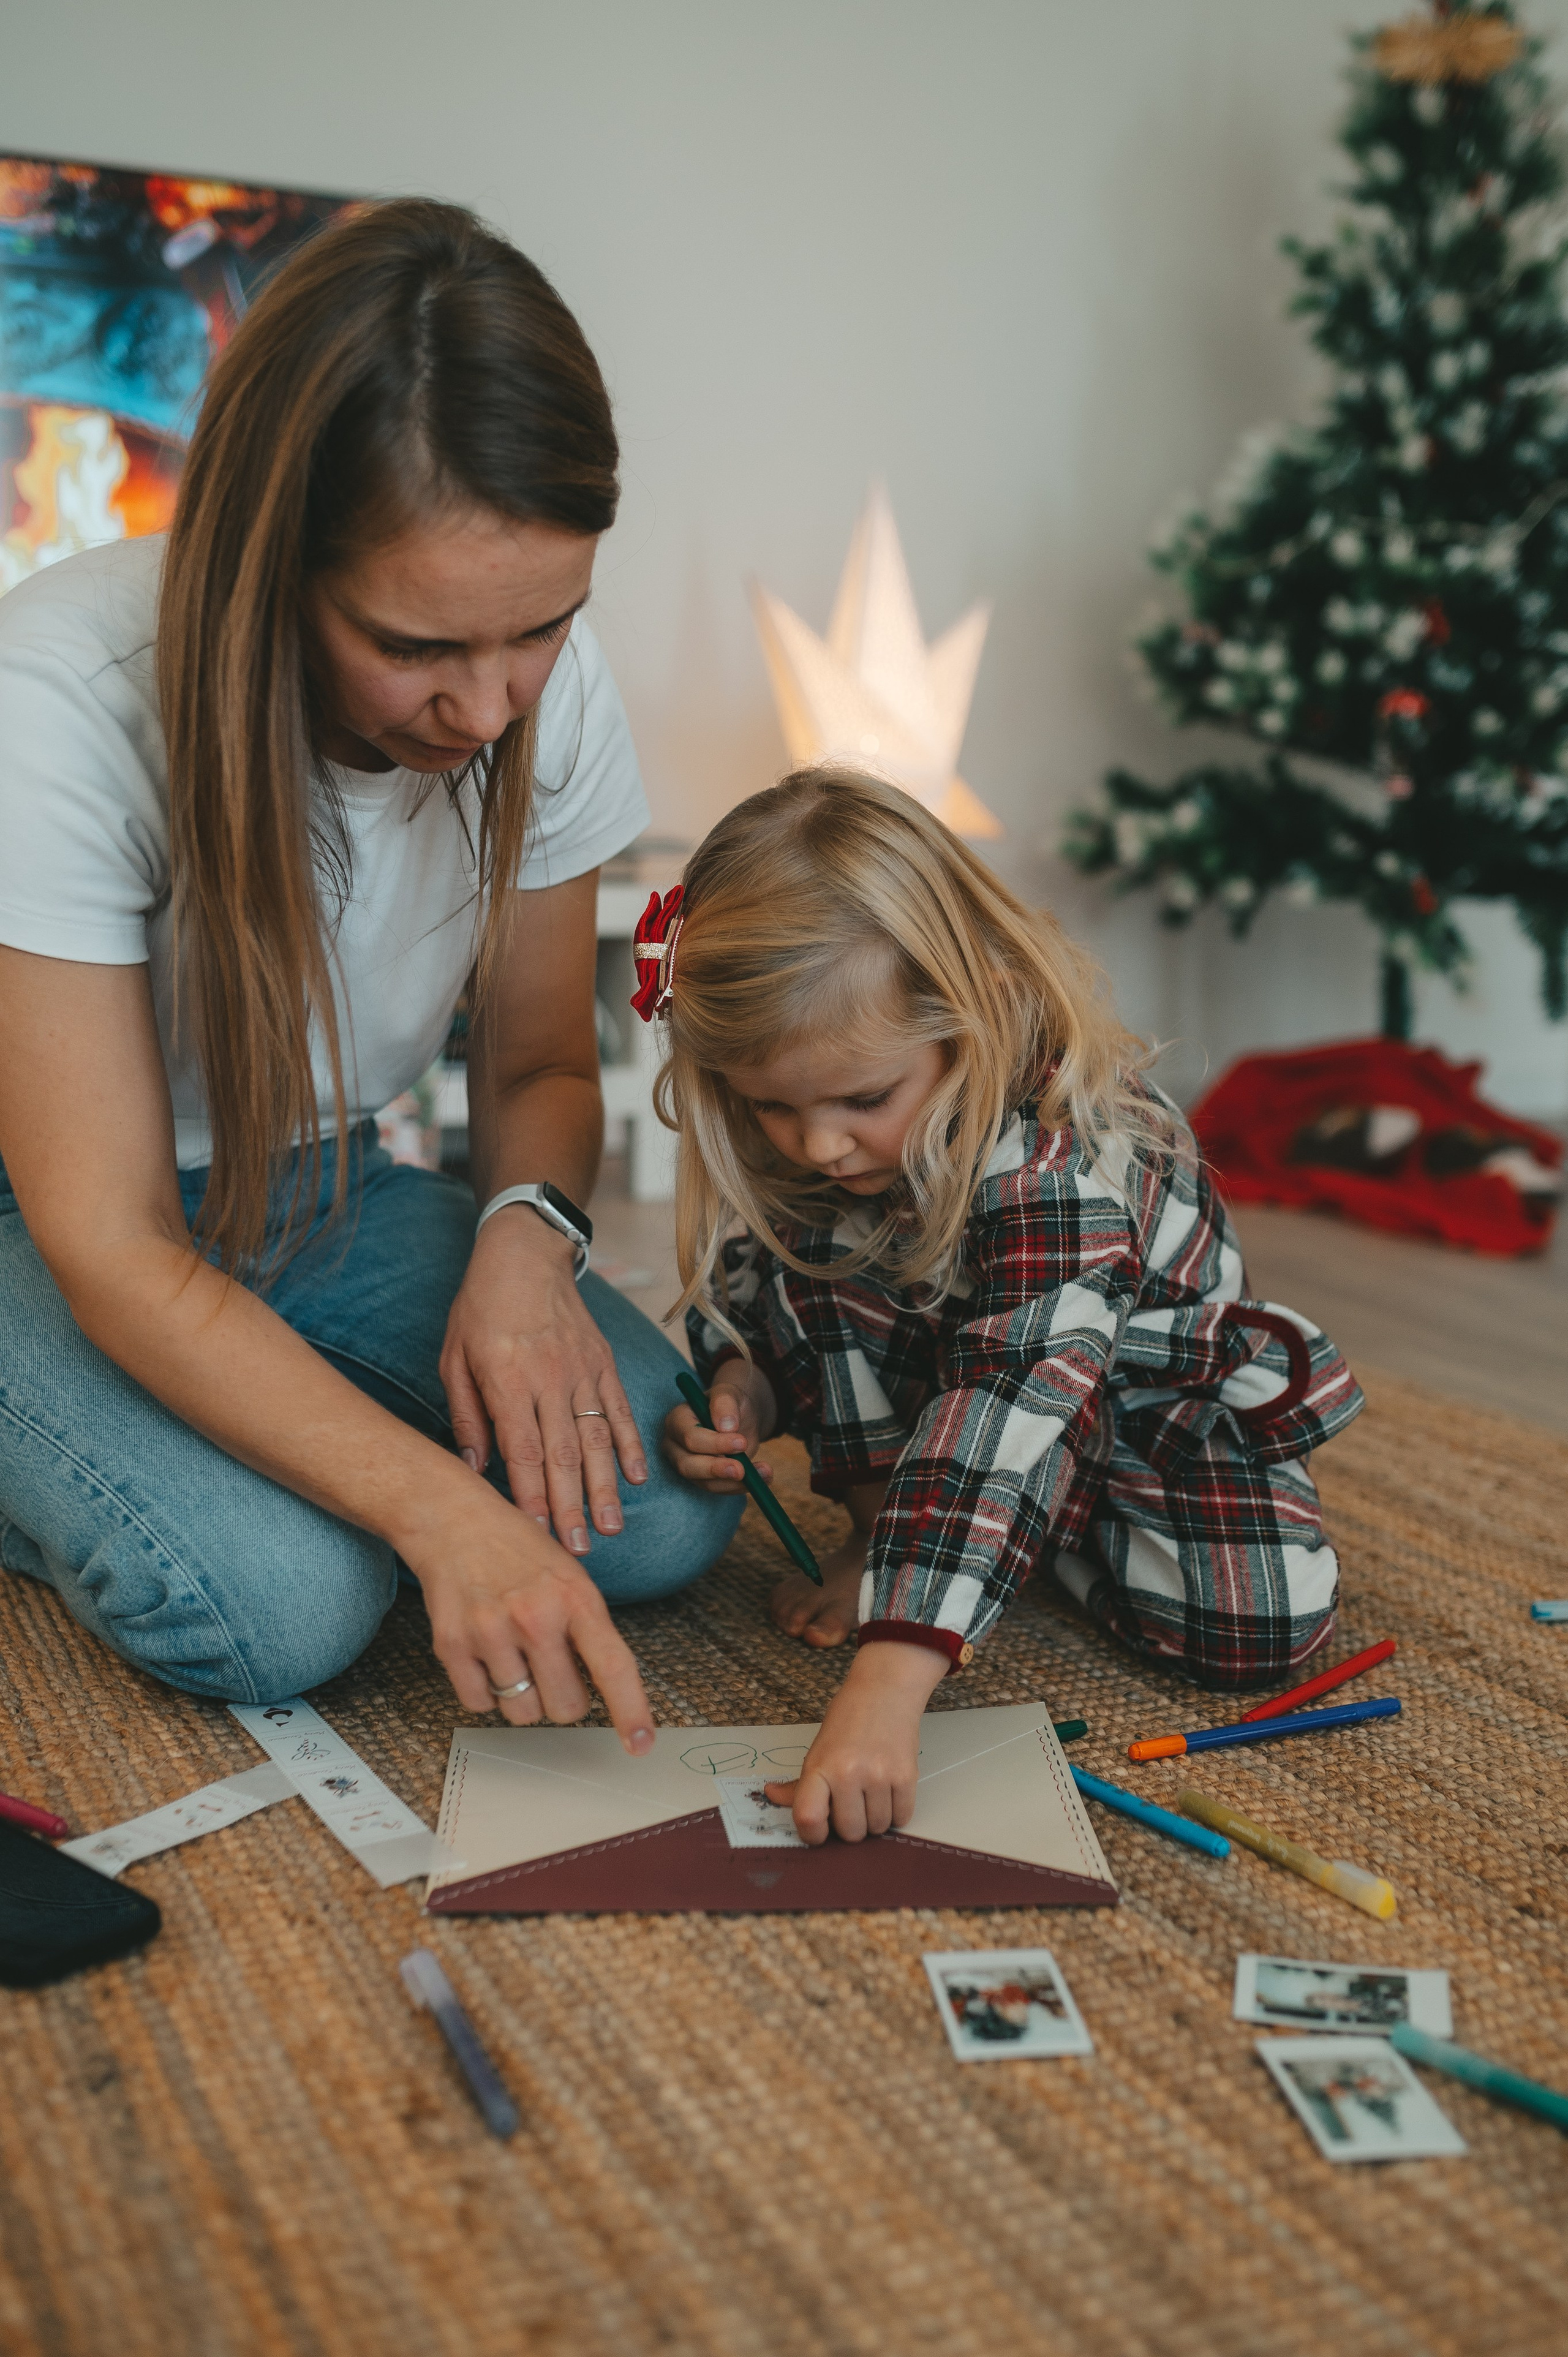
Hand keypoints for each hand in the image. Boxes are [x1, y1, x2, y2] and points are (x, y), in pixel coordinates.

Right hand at [402, 1472, 654, 1745]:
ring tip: (514, 1655)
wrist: (453, 1520)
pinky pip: (479, 1704)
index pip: (613, 1667)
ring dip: (523, 1696)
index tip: (641, 1744)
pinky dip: (485, 1691)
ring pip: (523, 1711)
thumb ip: (588, 1627)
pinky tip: (485, 1655)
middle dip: (565, 1700)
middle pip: (566, 1707)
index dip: (631, 1711)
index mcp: (575, 1598)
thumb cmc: (516, 1547)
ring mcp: (491, 1634)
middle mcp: (536, 1618)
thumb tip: (605, 1687)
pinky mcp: (452, 1646)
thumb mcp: (569, 1575)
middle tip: (553, 1668)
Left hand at [440, 1210, 646, 1556]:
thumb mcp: (454, 1357)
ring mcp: (582, 1370)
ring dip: (605, 1488)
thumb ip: (466, 1415)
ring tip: (611, 1527)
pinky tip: (637, 1478)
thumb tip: (475, 1468)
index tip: (538, 1536)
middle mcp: (549, 1378)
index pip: (524, 1451)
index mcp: (507, 1380)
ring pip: (597, 1439)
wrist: (525, 1252)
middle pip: (564, 1455)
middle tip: (579, 1550)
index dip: (533, 1497)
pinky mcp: (603, 1362)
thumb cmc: (480, 1307)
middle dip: (572, 1508)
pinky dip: (631, 1445)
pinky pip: (620, 1410)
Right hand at [662, 1363, 776, 1493]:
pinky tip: (763, 1478)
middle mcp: (676, 1446)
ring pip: (704, 1483)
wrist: (738, 1417)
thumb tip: (727, 1426)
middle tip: (742, 1470)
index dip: (714, 1443)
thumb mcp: (729, 1393)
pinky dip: (741, 1486)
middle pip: (688, 1465)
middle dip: (716, 1469)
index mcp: (677, 1421)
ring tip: (765, 1473)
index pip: (690, 1437)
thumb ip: (724, 1403)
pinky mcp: (703, 1479)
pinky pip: (719, 1488)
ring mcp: (688, 1465)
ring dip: (734, 1483)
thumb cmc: (728, 1404)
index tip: (741, 1442)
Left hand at [763, 1639, 947, 1842]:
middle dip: (851, 1826)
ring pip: (877, 1829)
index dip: (813, 1836)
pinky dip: (895, 1812)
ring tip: (871, 1792)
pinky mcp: (906, 1777)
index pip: (809, 1819)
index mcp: (820, 1768)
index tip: (819, 1831)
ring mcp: (879, 1776)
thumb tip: (772, 1796)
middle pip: (850, 1833)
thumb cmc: (848, 1721)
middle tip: (851, 1803)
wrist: (884, 1692)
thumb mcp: (817, 1750)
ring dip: (875, 1819)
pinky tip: (888, 1790)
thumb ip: (799, 1783)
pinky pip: (901, 1818)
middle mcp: (849, 1774)